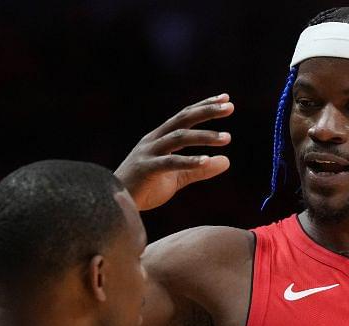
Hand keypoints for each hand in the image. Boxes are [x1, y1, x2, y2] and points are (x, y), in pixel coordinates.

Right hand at [116, 94, 234, 210]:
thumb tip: (227, 161)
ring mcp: (149, 153)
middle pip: (183, 120)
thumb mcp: (177, 177)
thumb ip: (200, 169)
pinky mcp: (146, 169)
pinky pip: (170, 162)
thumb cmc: (146, 187)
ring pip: (179, 137)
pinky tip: (207, 160)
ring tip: (227, 138)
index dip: (204, 106)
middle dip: (207, 112)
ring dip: (204, 136)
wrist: (118, 204)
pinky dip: (189, 161)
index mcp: (160, 137)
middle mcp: (154, 140)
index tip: (225, 99)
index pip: (185, 116)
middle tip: (230, 107)